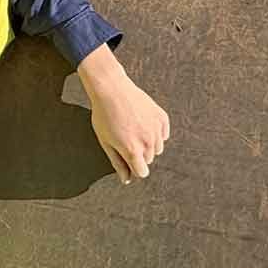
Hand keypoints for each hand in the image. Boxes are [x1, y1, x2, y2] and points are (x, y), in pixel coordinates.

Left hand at [78, 44, 169, 182]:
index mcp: (132, 150)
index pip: (142, 172)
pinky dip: (156, 133)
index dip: (134, 168)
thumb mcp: (106, 142)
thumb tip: (126, 179)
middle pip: (149, 160)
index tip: (128, 160)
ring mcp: (156, 129)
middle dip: (139, 155)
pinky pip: (164, 134)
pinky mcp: (161, 117)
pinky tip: (143, 123)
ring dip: (148, 145)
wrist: (112, 89)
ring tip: (133, 131)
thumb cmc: (104, 116)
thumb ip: (117, 162)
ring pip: (158, 148)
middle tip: (126, 139)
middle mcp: (147, 141)